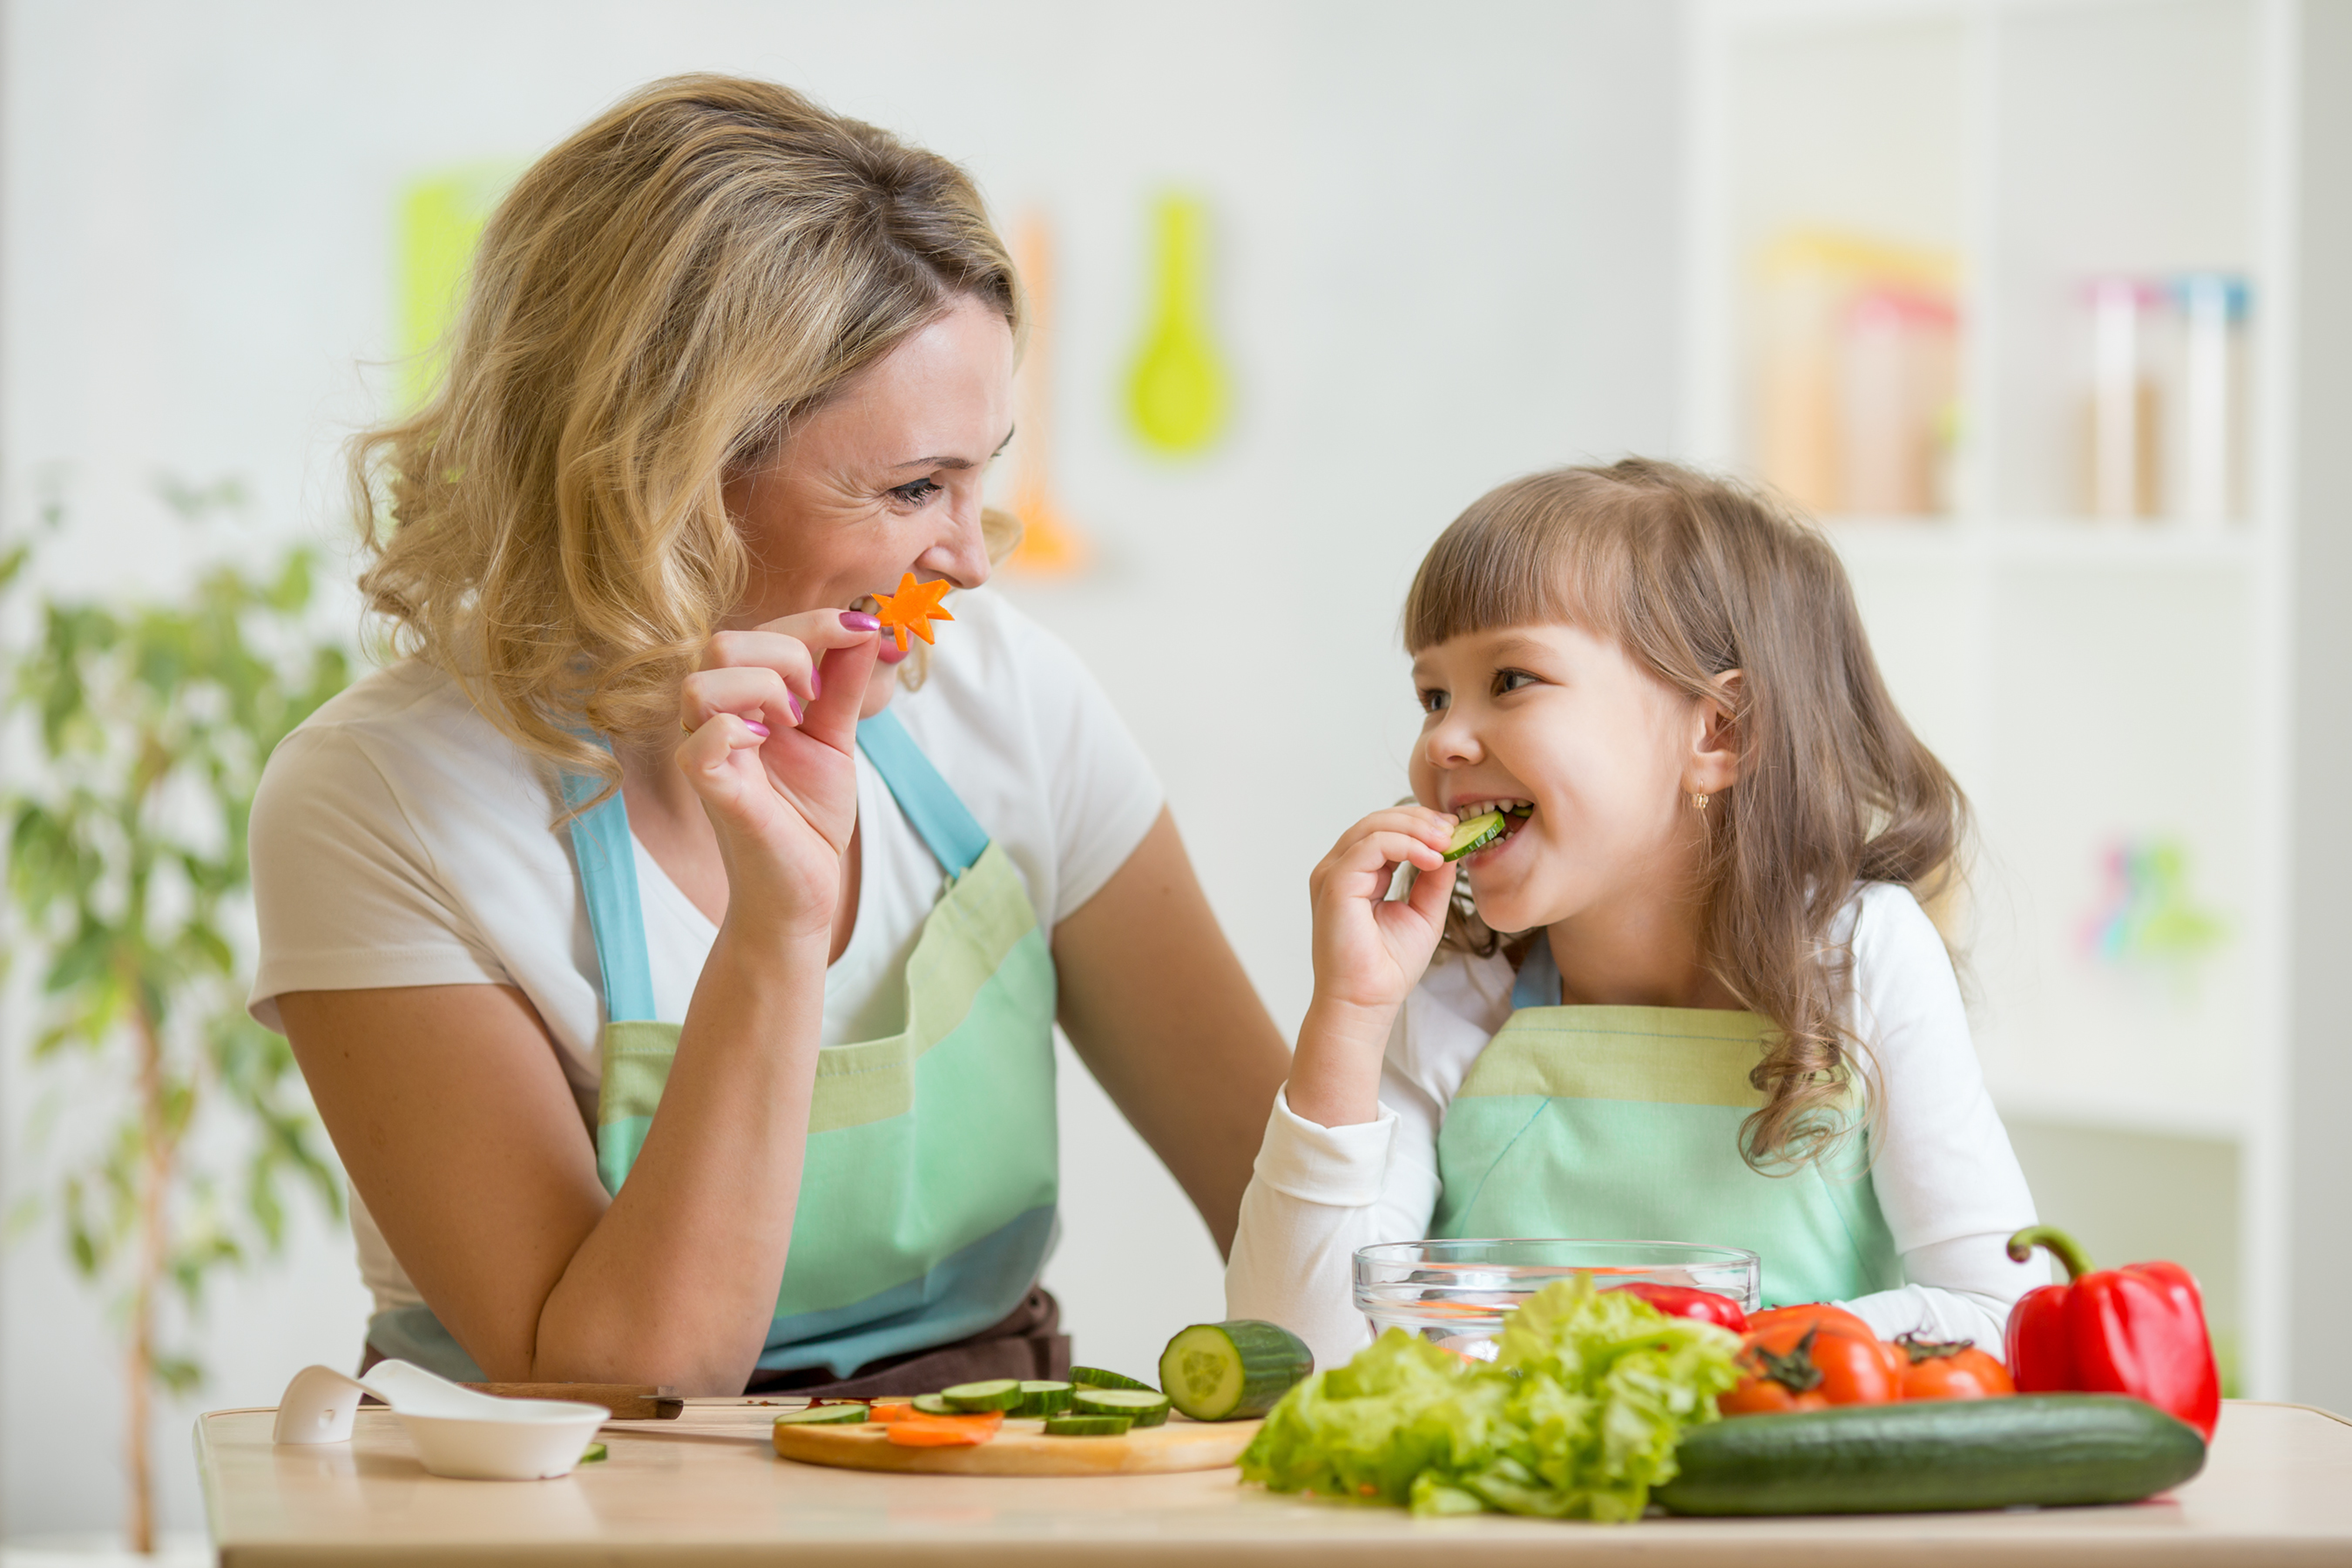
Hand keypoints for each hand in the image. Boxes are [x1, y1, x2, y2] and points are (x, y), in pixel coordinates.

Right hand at [676, 610, 881, 936]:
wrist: (804, 890)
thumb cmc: (808, 816)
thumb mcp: (835, 738)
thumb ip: (844, 684)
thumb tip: (867, 625)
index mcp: (742, 701)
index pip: (759, 630)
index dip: (815, 622)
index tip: (862, 632)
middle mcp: (714, 720)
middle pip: (724, 643)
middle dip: (788, 654)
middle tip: (815, 700)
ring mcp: (708, 754)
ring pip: (703, 682)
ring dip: (764, 690)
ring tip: (793, 724)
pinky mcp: (711, 792)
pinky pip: (700, 742)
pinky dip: (738, 731)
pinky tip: (767, 742)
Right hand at [1306, 806, 1456, 1018]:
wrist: (1366, 1002)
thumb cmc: (1389, 966)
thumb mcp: (1424, 913)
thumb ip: (1434, 880)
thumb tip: (1451, 848)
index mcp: (1356, 874)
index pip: (1385, 831)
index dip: (1420, 824)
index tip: (1454, 831)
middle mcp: (1340, 869)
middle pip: (1378, 821)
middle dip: (1420, 820)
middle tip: (1454, 829)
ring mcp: (1333, 874)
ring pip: (1373, 827)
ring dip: (1416, 828)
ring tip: (1447, 841)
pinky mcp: (1336, 884)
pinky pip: (1371, 846)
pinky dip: (1406, 845)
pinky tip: (1432, 859)